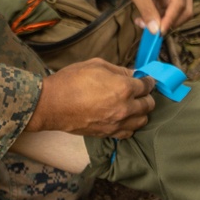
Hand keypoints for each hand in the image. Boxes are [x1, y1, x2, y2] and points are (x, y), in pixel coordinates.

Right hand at [27, 58, 154, 137]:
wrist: (52, 104)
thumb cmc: (71, 81)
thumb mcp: (96, 65)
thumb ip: (118, 70)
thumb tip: (132, 74)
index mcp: (123, 88)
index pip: (146, 86)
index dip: (148, 81)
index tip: (146, 80)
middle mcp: (124, 108)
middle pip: (148, 105)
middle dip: (147, 96)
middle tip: (140, 91)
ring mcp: (116, 123)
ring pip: (142, 121)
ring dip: (141, 112)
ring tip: (134, 105)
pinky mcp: (108, 134)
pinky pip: (128, 132)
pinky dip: (130, 125)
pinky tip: (124, 118)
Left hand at [107, 0, 192, 32]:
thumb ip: (146, 9)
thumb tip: (155, 30)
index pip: (179, 3)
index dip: (170, 20)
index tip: (158, 33)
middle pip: (184, 9)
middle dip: (169, 22)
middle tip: (150, 29)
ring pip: (177, 13)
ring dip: (162, 21)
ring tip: (142, 22)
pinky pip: (168, 11)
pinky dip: (158, 17)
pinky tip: (143, 18)